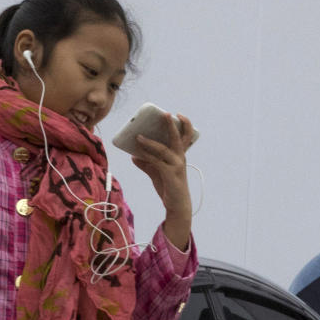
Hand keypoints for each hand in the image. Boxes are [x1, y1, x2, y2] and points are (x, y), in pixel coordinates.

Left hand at [131, 112, 194, 250]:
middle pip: (179, 138)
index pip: (185, 136)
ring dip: (150, 142)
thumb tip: (133, 155)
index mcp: (180, 155)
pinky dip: (146, 156)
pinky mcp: (170, 175)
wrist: (176, 205)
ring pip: (163, 149)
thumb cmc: (168, 186)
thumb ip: (147, 163)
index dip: (184, 124)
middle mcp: (181, 158)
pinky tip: (136, 154)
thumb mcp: (156, 172)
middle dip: (172, 125)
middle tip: (166, 113)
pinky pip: (156, 162)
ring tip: (138, 136)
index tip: (177, 114)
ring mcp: (176, 166)